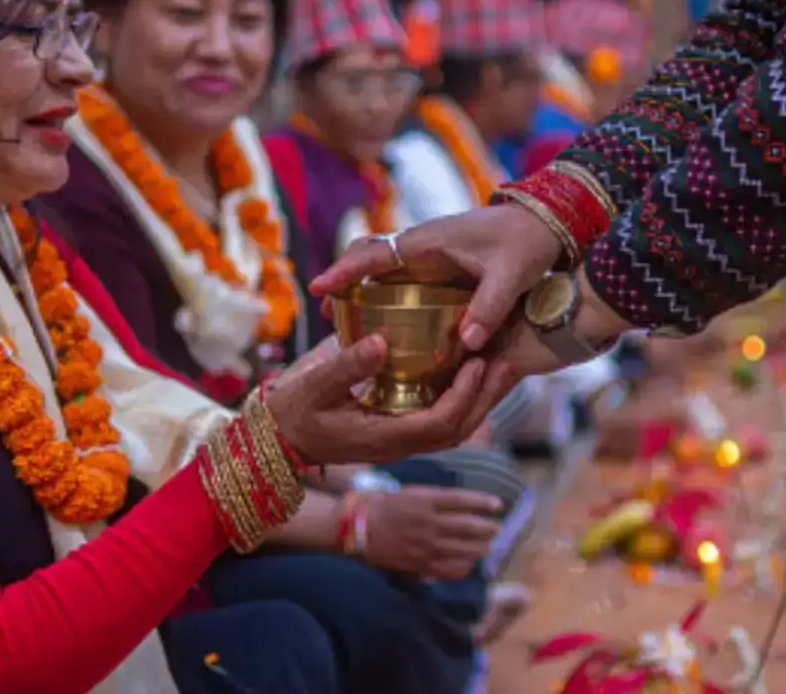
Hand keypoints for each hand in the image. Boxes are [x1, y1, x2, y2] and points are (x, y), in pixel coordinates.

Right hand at [265, 335, 503, 465]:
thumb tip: (381, 342)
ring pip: (455, 426)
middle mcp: (400, 443)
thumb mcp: (313, 385)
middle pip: (459, 429)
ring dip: (480, 398)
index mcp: (384, 437)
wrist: (278, 435)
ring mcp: (401, 438)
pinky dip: (462, 396)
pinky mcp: (399, 427)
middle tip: (507, 361)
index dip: (463, 397)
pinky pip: (441, 417)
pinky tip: (469, 369)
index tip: (475, 364)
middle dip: (486, 398)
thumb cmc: (293, 410)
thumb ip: (346, 366)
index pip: (439, 425)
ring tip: (498, 362)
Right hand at [313, 204, 561, 355]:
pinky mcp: (442, 263)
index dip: (344, 270)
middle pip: (370, 258)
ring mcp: (432, 253)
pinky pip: (403, 277)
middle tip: (324, 312)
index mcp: (431, 242)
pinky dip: (386, 293)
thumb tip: (465, 344)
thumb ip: (489, 307)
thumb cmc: (527, 242)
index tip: (318, 288)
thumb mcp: (511, 275)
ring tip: (345, 322)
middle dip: (344, 281)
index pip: (376, 253)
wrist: (547, 221)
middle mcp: (424, 245)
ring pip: (384, 268)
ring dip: (362, 289)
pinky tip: (386, 321)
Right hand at [361, 486, 501, 579]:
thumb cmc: (381, 505)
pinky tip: (469, 565)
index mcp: (425, 500)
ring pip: (461, 548)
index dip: (483, 502)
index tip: (498, 504)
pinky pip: (447, 568)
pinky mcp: (418, 563)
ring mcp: (424, 545)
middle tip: (498, 529)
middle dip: (487, 528)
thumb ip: (435, 499)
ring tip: (488, 547)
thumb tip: (462, 505)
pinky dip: (462, 567)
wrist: (356, 529)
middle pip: (467, 526)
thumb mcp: (410, 492)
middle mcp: (428, 522)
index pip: (462, 500)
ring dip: (479, 548)